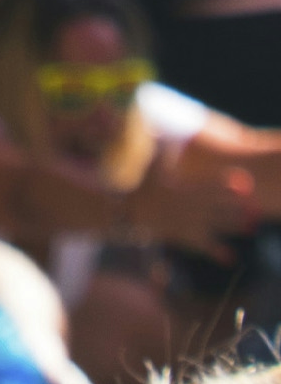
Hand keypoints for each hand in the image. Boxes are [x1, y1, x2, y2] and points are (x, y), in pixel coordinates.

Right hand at [137, 141, 259, 251]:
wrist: (129, 211)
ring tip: (251, 226)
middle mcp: (187, 205)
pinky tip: (230, 256)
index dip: (226, 183)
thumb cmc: (142, 184)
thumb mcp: (151, 163)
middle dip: (236, 206)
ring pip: (214, 225)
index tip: (244, 182)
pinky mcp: (183, 237)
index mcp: (182, 187)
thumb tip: (160, 127)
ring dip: (233, 226)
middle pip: (217, 206)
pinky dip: (216, 252)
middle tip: (255, 206)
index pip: (208, 184)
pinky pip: (202, 246)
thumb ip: (161, 147)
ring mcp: (186, 222)